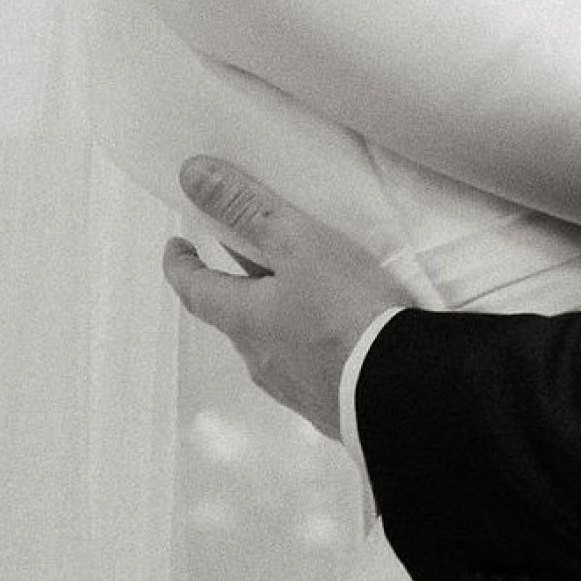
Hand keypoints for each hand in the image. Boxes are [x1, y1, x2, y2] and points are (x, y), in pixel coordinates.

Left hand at [162, 156, 400, 441]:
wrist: (405, 388)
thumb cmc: (349, 311)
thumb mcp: (298, 245)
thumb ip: (247, 208)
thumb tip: (192, 174)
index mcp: (245, 321)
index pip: (196, 290)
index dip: (181, 264)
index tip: (176, 246)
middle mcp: (261, 361)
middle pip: (236, 317)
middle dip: (238, 288)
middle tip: (248, 258)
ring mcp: (296, 389)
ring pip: (274, 346)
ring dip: (278, 319)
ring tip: (304, 294)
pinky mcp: (331, 406)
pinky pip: (311, 370)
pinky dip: (313, 346)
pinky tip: (341, 337)